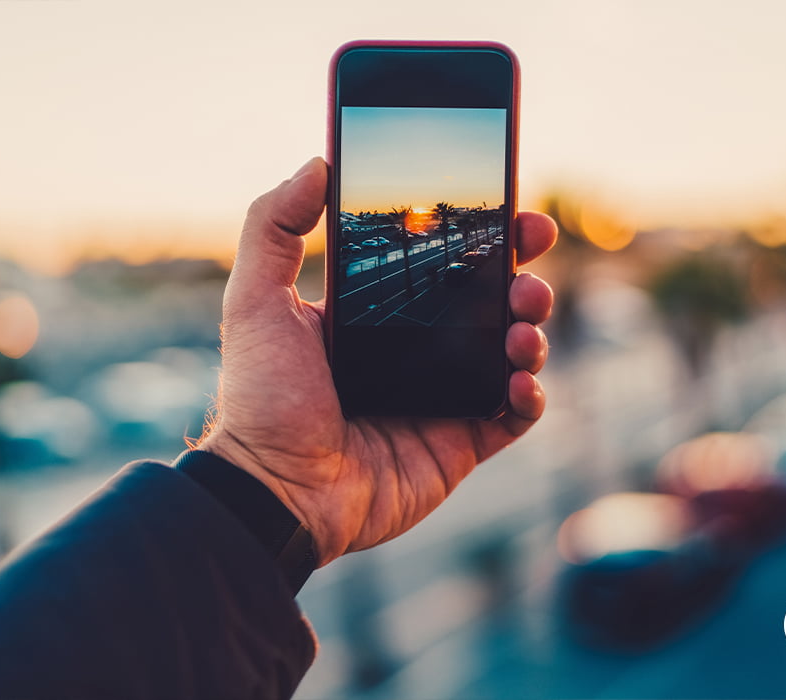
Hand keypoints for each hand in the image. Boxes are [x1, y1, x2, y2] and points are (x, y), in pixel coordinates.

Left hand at [198, 158, 555, 566]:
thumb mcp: (254, 301)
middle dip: (520, 269)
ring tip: (522, 320)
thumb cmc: (262, 398)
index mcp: (377, 314)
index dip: (479, 232)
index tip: (506, 204)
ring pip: (511, 351)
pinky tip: (521, 381)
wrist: (276, 490)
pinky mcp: (460, 443)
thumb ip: (273, 227)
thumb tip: (317, 163)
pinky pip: (513, 415)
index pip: (440, 262)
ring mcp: (442, 397)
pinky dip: (530, 395)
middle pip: (487, 299)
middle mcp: (415, 350)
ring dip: (531, 325)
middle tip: (531, 248)